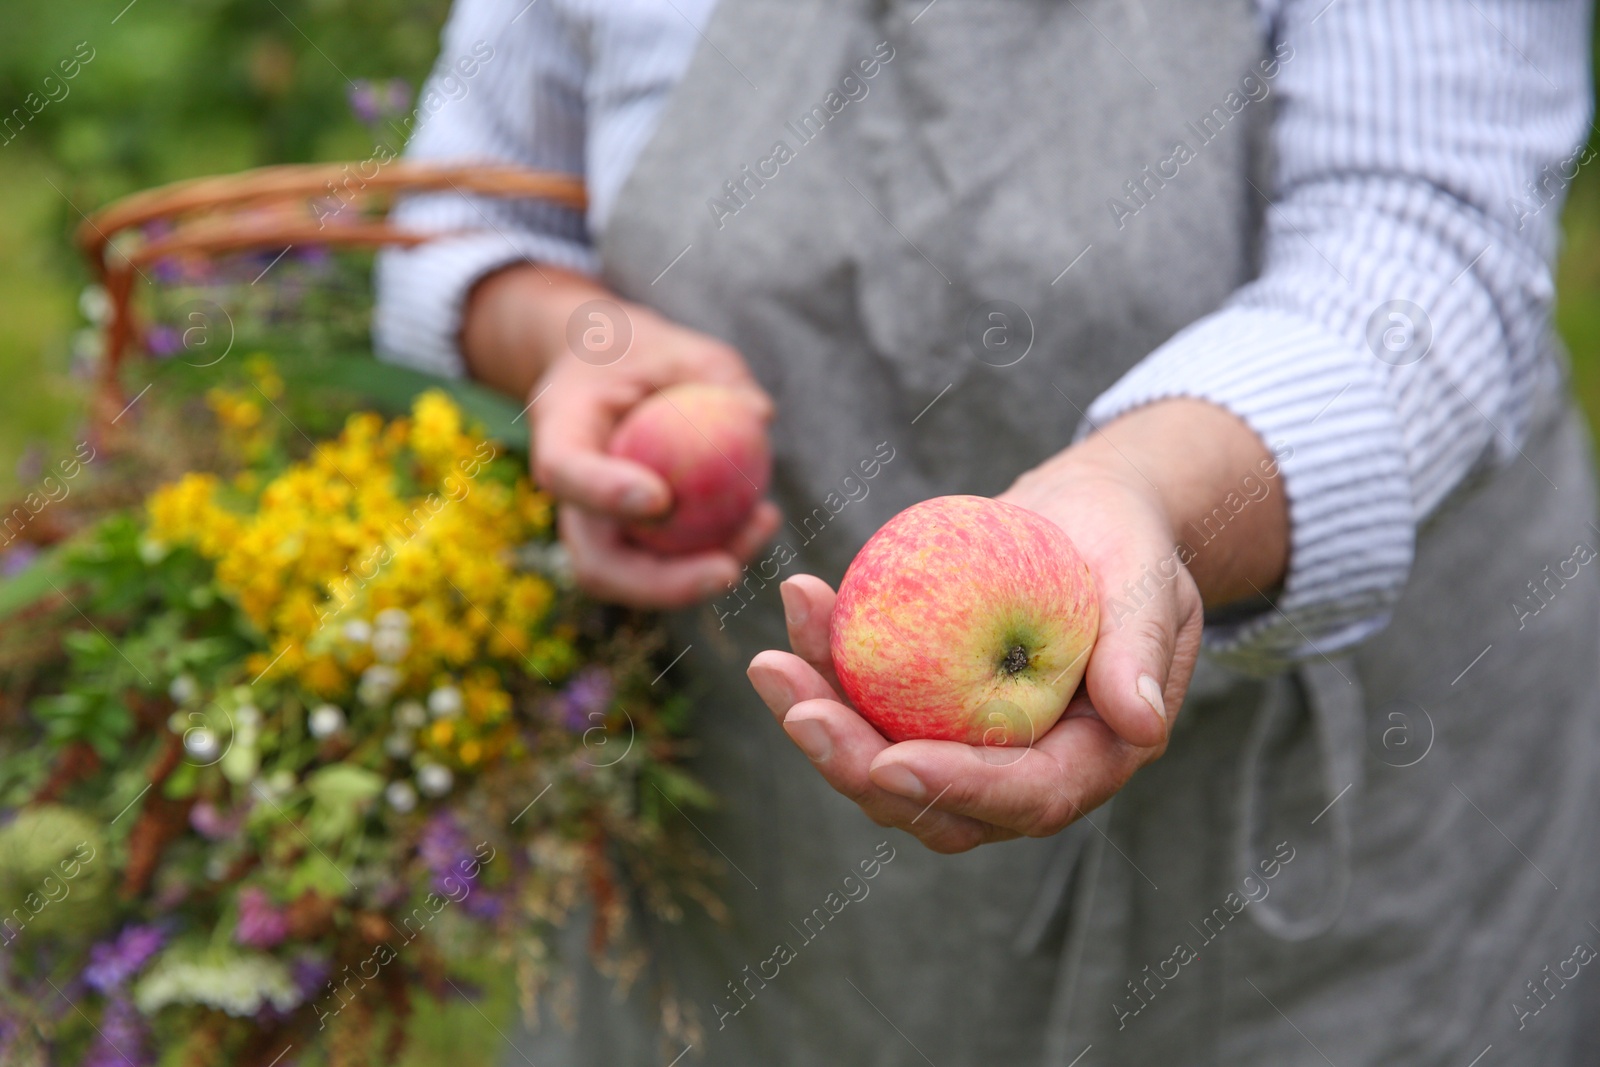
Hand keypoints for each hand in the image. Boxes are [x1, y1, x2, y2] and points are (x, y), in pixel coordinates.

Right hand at [461, 264, 781, 608]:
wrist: (608, 375)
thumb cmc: (644, 354)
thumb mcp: (679, 346)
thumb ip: (716, 374)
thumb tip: (760, 416)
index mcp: (560, 431)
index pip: (566, 473)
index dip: (604, 494)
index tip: (660, 499)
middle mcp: (570, 499)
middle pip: (597, 565)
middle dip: (661, 584)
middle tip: (728, 571)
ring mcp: (597, 531)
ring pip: (637, 582)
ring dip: (703, 576)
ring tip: (764, 523)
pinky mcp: (630, 546)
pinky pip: (669, 568)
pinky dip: (717, 554)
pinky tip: (765, 518)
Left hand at [746, 399, 1285, 852]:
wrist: (1086, 520)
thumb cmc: (1128, 548)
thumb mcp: (1150, 584)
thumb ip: (1140, 653)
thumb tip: (1142, 724)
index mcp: (1088, 759)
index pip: (1024, 795)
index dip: (957, 788)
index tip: (892, 763)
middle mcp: (1020, 770)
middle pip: (931, 802)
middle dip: (856, 768)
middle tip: (798, 712)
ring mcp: (964, 744)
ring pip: (881, 762)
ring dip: (819, 720)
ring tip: (771, 662)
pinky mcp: (922, 706)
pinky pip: (863, 702)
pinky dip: (823, 663)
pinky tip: (801, 604)